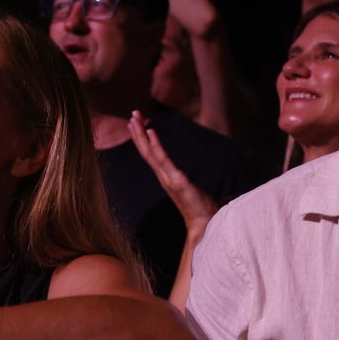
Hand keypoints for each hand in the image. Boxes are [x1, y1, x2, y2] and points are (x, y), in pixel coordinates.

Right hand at [128, 110, 217, 230]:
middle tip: (132, 114)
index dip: (141, 140)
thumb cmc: (200, 211)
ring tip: (135, 118)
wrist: (206, 225)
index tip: (135, 124)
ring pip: (151, 153)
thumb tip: (186, 198)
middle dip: (138, 132)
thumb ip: (185, 188)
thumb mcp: (191, 194)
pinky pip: (163, 161)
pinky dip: (155, 146)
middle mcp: (164, 177)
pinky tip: (151, 131)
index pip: (150, 155)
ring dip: (142, 135)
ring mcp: (169, 179)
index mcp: (166, 178)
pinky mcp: (178, 181)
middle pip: (146, 151)